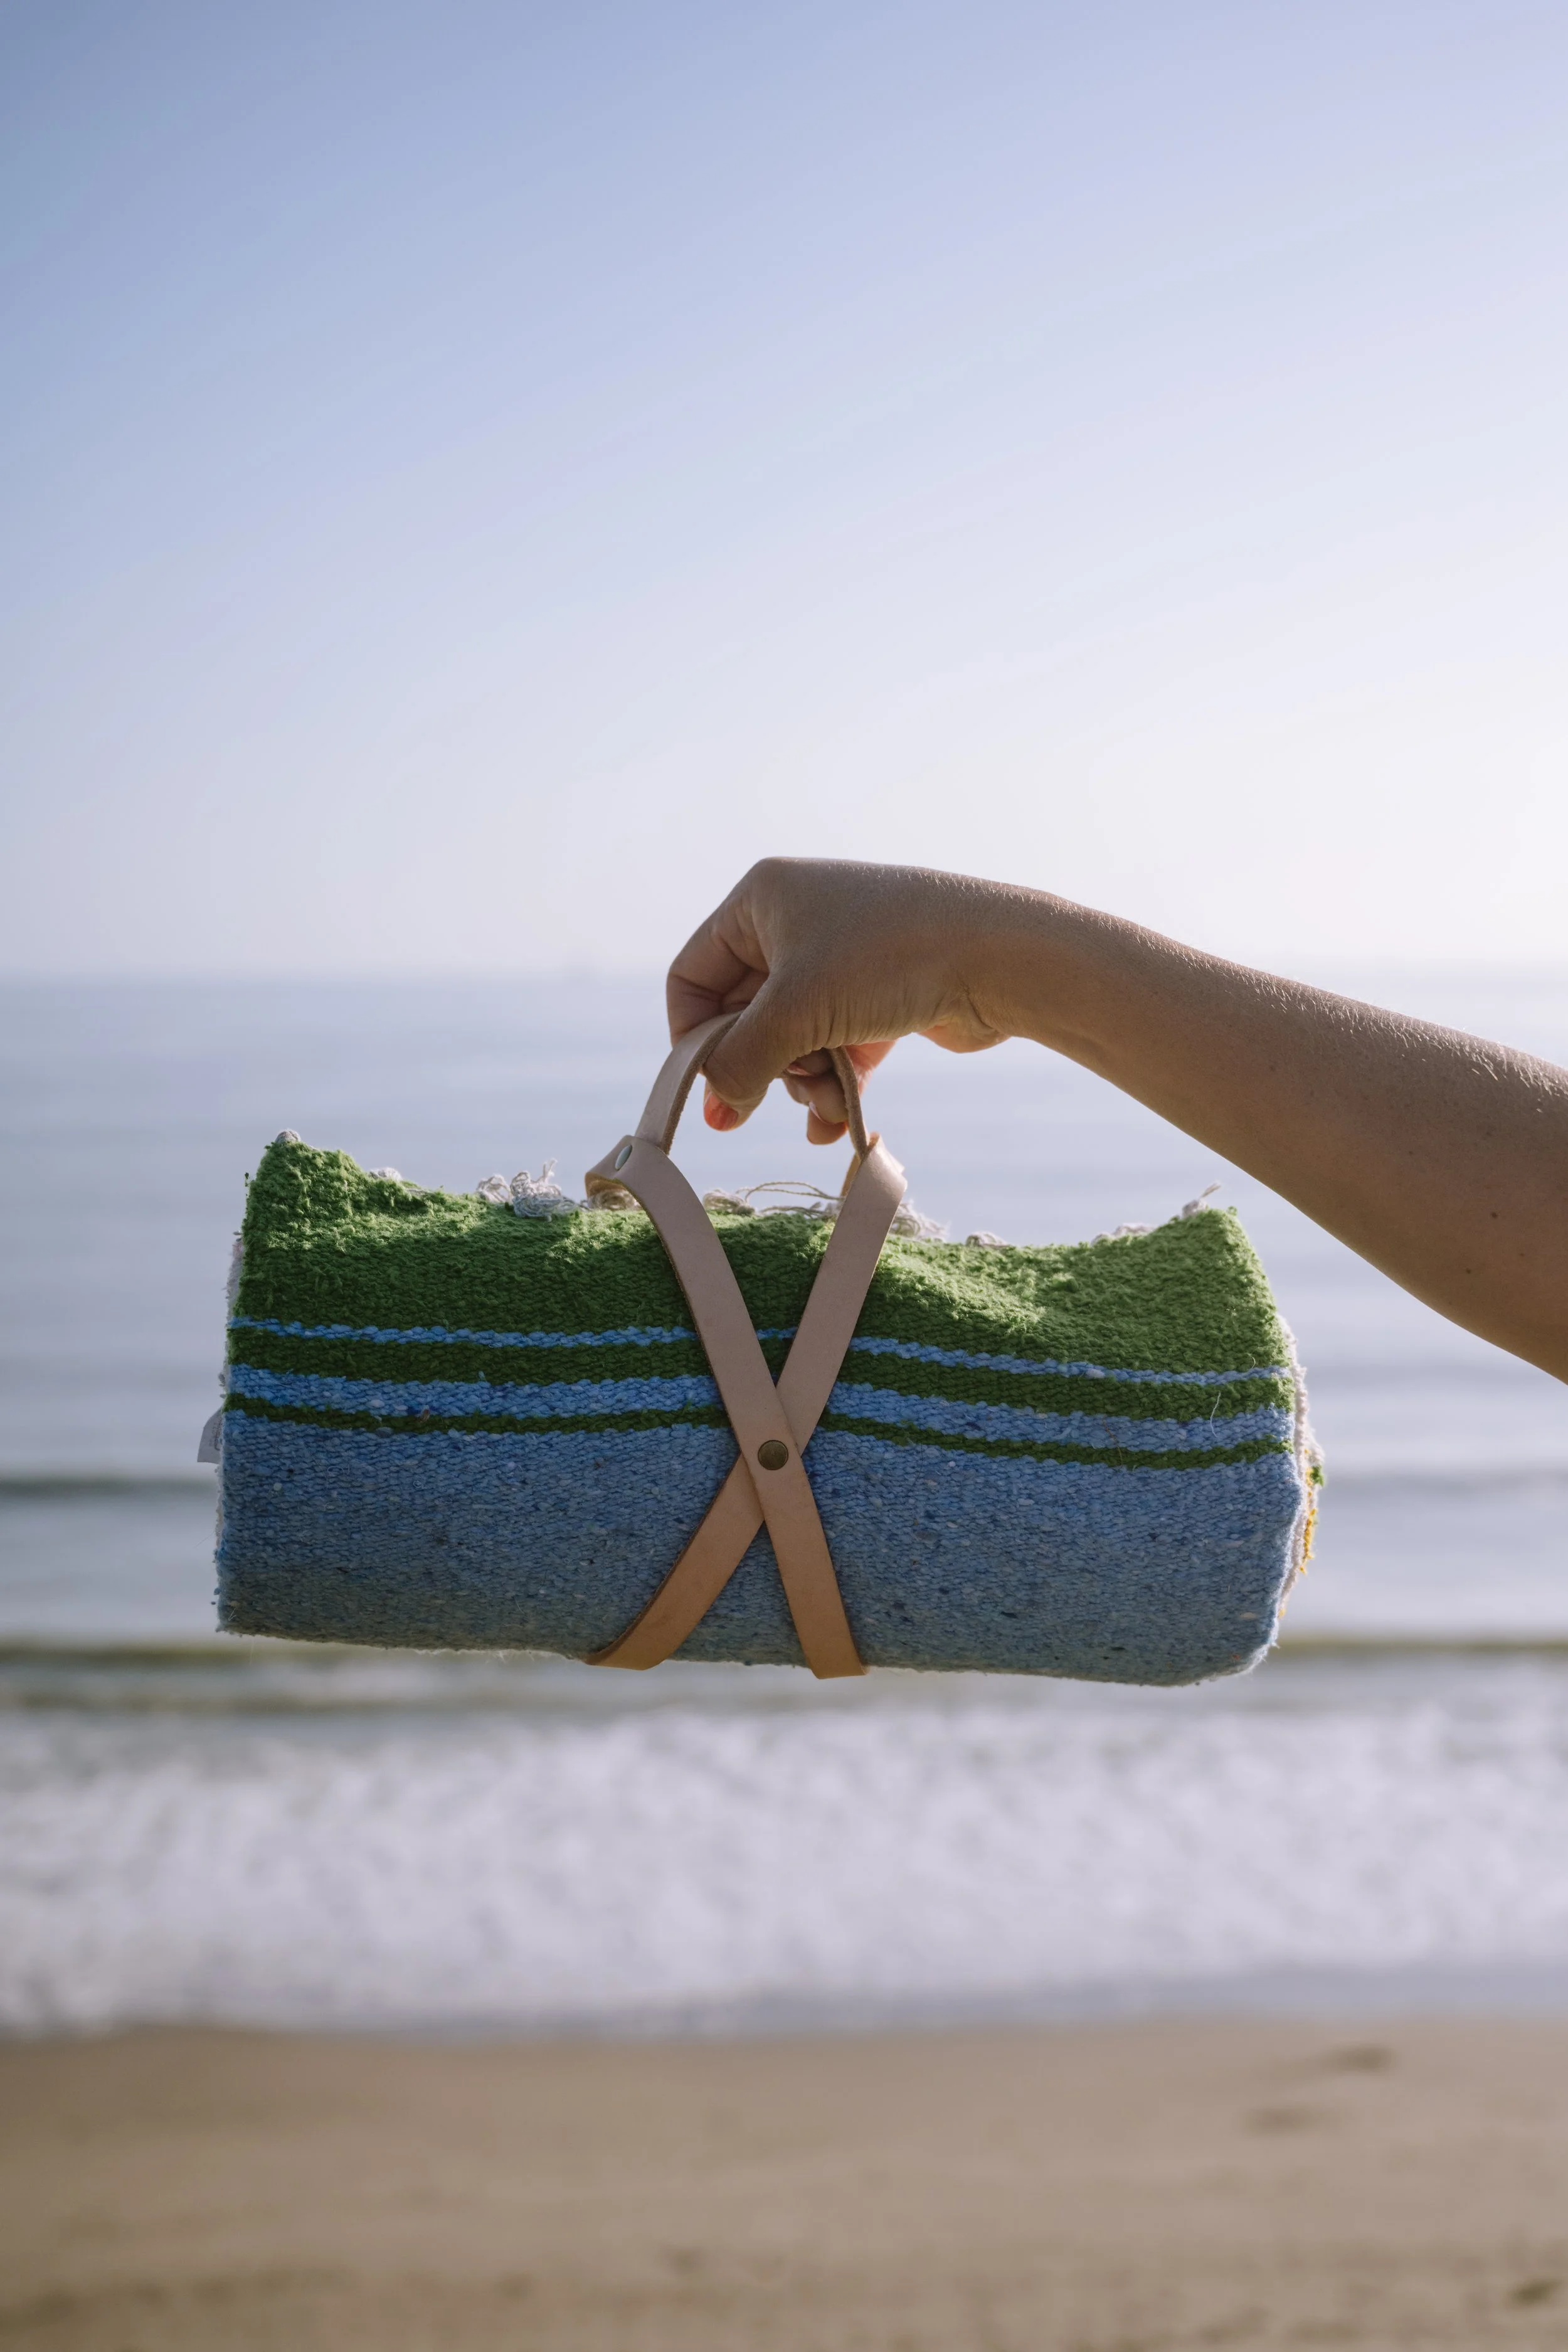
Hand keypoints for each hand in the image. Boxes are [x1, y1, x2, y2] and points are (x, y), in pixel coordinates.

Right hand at [667, 857, 1020, 1141]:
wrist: (999, 957)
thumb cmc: (887, 960)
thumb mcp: (796, 1012)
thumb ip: (740, 1062)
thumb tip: (715, 1110)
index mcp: (762, 900)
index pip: (693, 974)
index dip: (692, 1035)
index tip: (707, 1087)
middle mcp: (796, 922)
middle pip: (744, 1014)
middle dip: (759, 1067)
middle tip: (752, 1115)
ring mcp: (841, 959)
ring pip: (792, 1038)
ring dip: (803, 1083)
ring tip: (828, 1109)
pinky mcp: (878, 995)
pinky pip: (835, 1047)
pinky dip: (833, 1084)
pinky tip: (839, 1127)